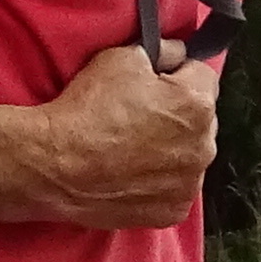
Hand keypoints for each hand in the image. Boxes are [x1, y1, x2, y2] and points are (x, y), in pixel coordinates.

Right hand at [18, 39, 222, 232]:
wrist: (56, 164)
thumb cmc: (87, 109)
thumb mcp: (122, 58)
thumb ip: (161, 52)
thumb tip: (178, 53)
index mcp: (197, 104)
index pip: (203, 77)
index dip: (178, 75)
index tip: (156, 81)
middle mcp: (205, 146)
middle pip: (201, 120)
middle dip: (178, 114)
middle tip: (138, 116)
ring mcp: (190, 183)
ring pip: (189, 156)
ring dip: (171, 149)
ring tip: (131, 147)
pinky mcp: (173, 210)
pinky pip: (175, 188)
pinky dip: (159, 181)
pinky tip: (130, 173)